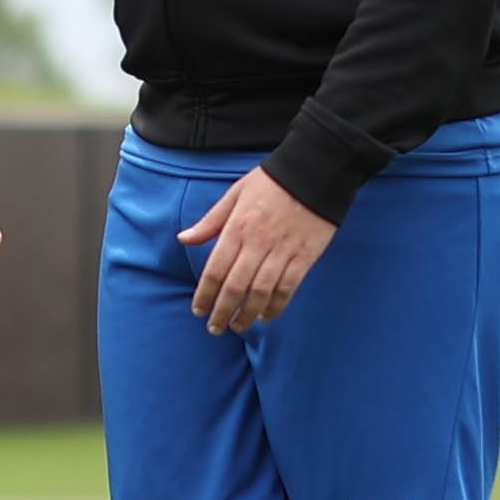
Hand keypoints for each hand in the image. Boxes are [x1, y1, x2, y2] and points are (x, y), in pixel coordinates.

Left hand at [178, 166, 333, 332]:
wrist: (315, 171)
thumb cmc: (271, 181)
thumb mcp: (234, 194)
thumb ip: (210, 221)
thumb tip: (184, 239)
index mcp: (237, 228)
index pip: (215, 270)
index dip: (205, 294)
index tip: (198, 310)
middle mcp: (257, 243)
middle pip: (235, 287)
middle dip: (222, 311)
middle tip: (215, 328)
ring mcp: (283, 251)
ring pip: (261, 292)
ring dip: (247, 314)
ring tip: (238, 326)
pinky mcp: (305, 256)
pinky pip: (288, 287)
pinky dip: (276, 306)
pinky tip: (266, 316)